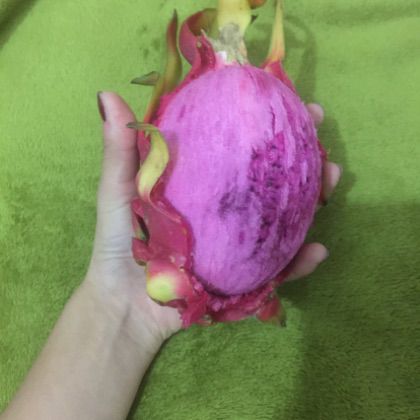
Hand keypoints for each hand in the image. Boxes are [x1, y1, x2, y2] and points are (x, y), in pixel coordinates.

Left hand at [86, 93, 340, 344]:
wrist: (123, 305)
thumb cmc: (119, 244)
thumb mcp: (119, 192)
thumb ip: (119, 152)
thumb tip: (107, 95)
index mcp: (202, 183)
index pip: (239, 145)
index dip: (265, 122)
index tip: (289, 99)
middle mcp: (225, 209)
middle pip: (271, 179)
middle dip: (303, 156)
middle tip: (323, 138)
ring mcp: (238, 242)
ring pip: (284, 217)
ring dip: (314, 199)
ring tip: (333, 179)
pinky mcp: (243, 275)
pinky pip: (276, 268)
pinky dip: (298, 263)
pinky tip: (317, 251)